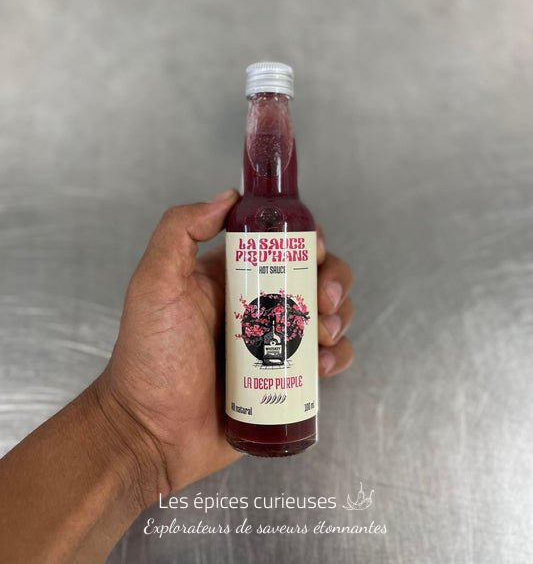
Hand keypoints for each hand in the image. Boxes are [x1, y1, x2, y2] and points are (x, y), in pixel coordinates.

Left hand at [96, 189, 354, 503]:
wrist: (150, 433)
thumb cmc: (149, 357)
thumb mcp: (155, 284)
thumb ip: (180, 230)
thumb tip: (229, 196)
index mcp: (231, 277)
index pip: (280, 246)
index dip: (307, 243)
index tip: (314, 252)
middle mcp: (257, 305)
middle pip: (313, 278)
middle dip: (333, 282)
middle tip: (325, 300)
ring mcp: (274, 344)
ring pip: (327, 316)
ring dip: (341, 318)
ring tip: (325, 336)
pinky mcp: (286, 380)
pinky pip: (326, 361)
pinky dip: (339, 357)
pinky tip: (326, 366)